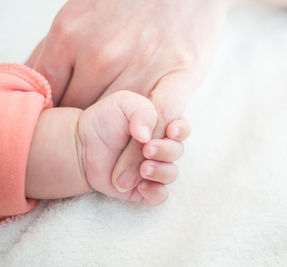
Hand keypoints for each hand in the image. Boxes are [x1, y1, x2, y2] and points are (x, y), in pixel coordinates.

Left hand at [26, 0, 229, 135]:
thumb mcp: (82, 10)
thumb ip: (59, 47)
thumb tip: (37, 76)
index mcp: (72, 35)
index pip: (51, 93)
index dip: (55, 118)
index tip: (63, 132)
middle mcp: (102, 54)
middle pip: (80, 113)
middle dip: (83, 137)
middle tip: (92, 154)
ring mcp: (141, 65)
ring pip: (116, 124)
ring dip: (114, 152)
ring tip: (114, 174)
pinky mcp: (179, 73)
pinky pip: (158, 118)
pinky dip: (147, 142)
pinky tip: (144, 155)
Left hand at [26, 91, 189, 204]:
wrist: (83, 145)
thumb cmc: (105, 120)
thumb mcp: (122, 104)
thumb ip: (141, 111)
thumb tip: (148, 136)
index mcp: (162, 125)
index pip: (182, 128)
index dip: (181, 130)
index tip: (171, 131)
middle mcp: (163, 147)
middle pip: (177, 151)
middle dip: (165, 151)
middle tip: (147, 149)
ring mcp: (155, 168)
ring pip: (171, 173)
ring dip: (160, 171)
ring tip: (143, 169)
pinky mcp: (146, 188)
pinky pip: (160, 195)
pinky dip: (155, 192)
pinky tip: (141, 186)